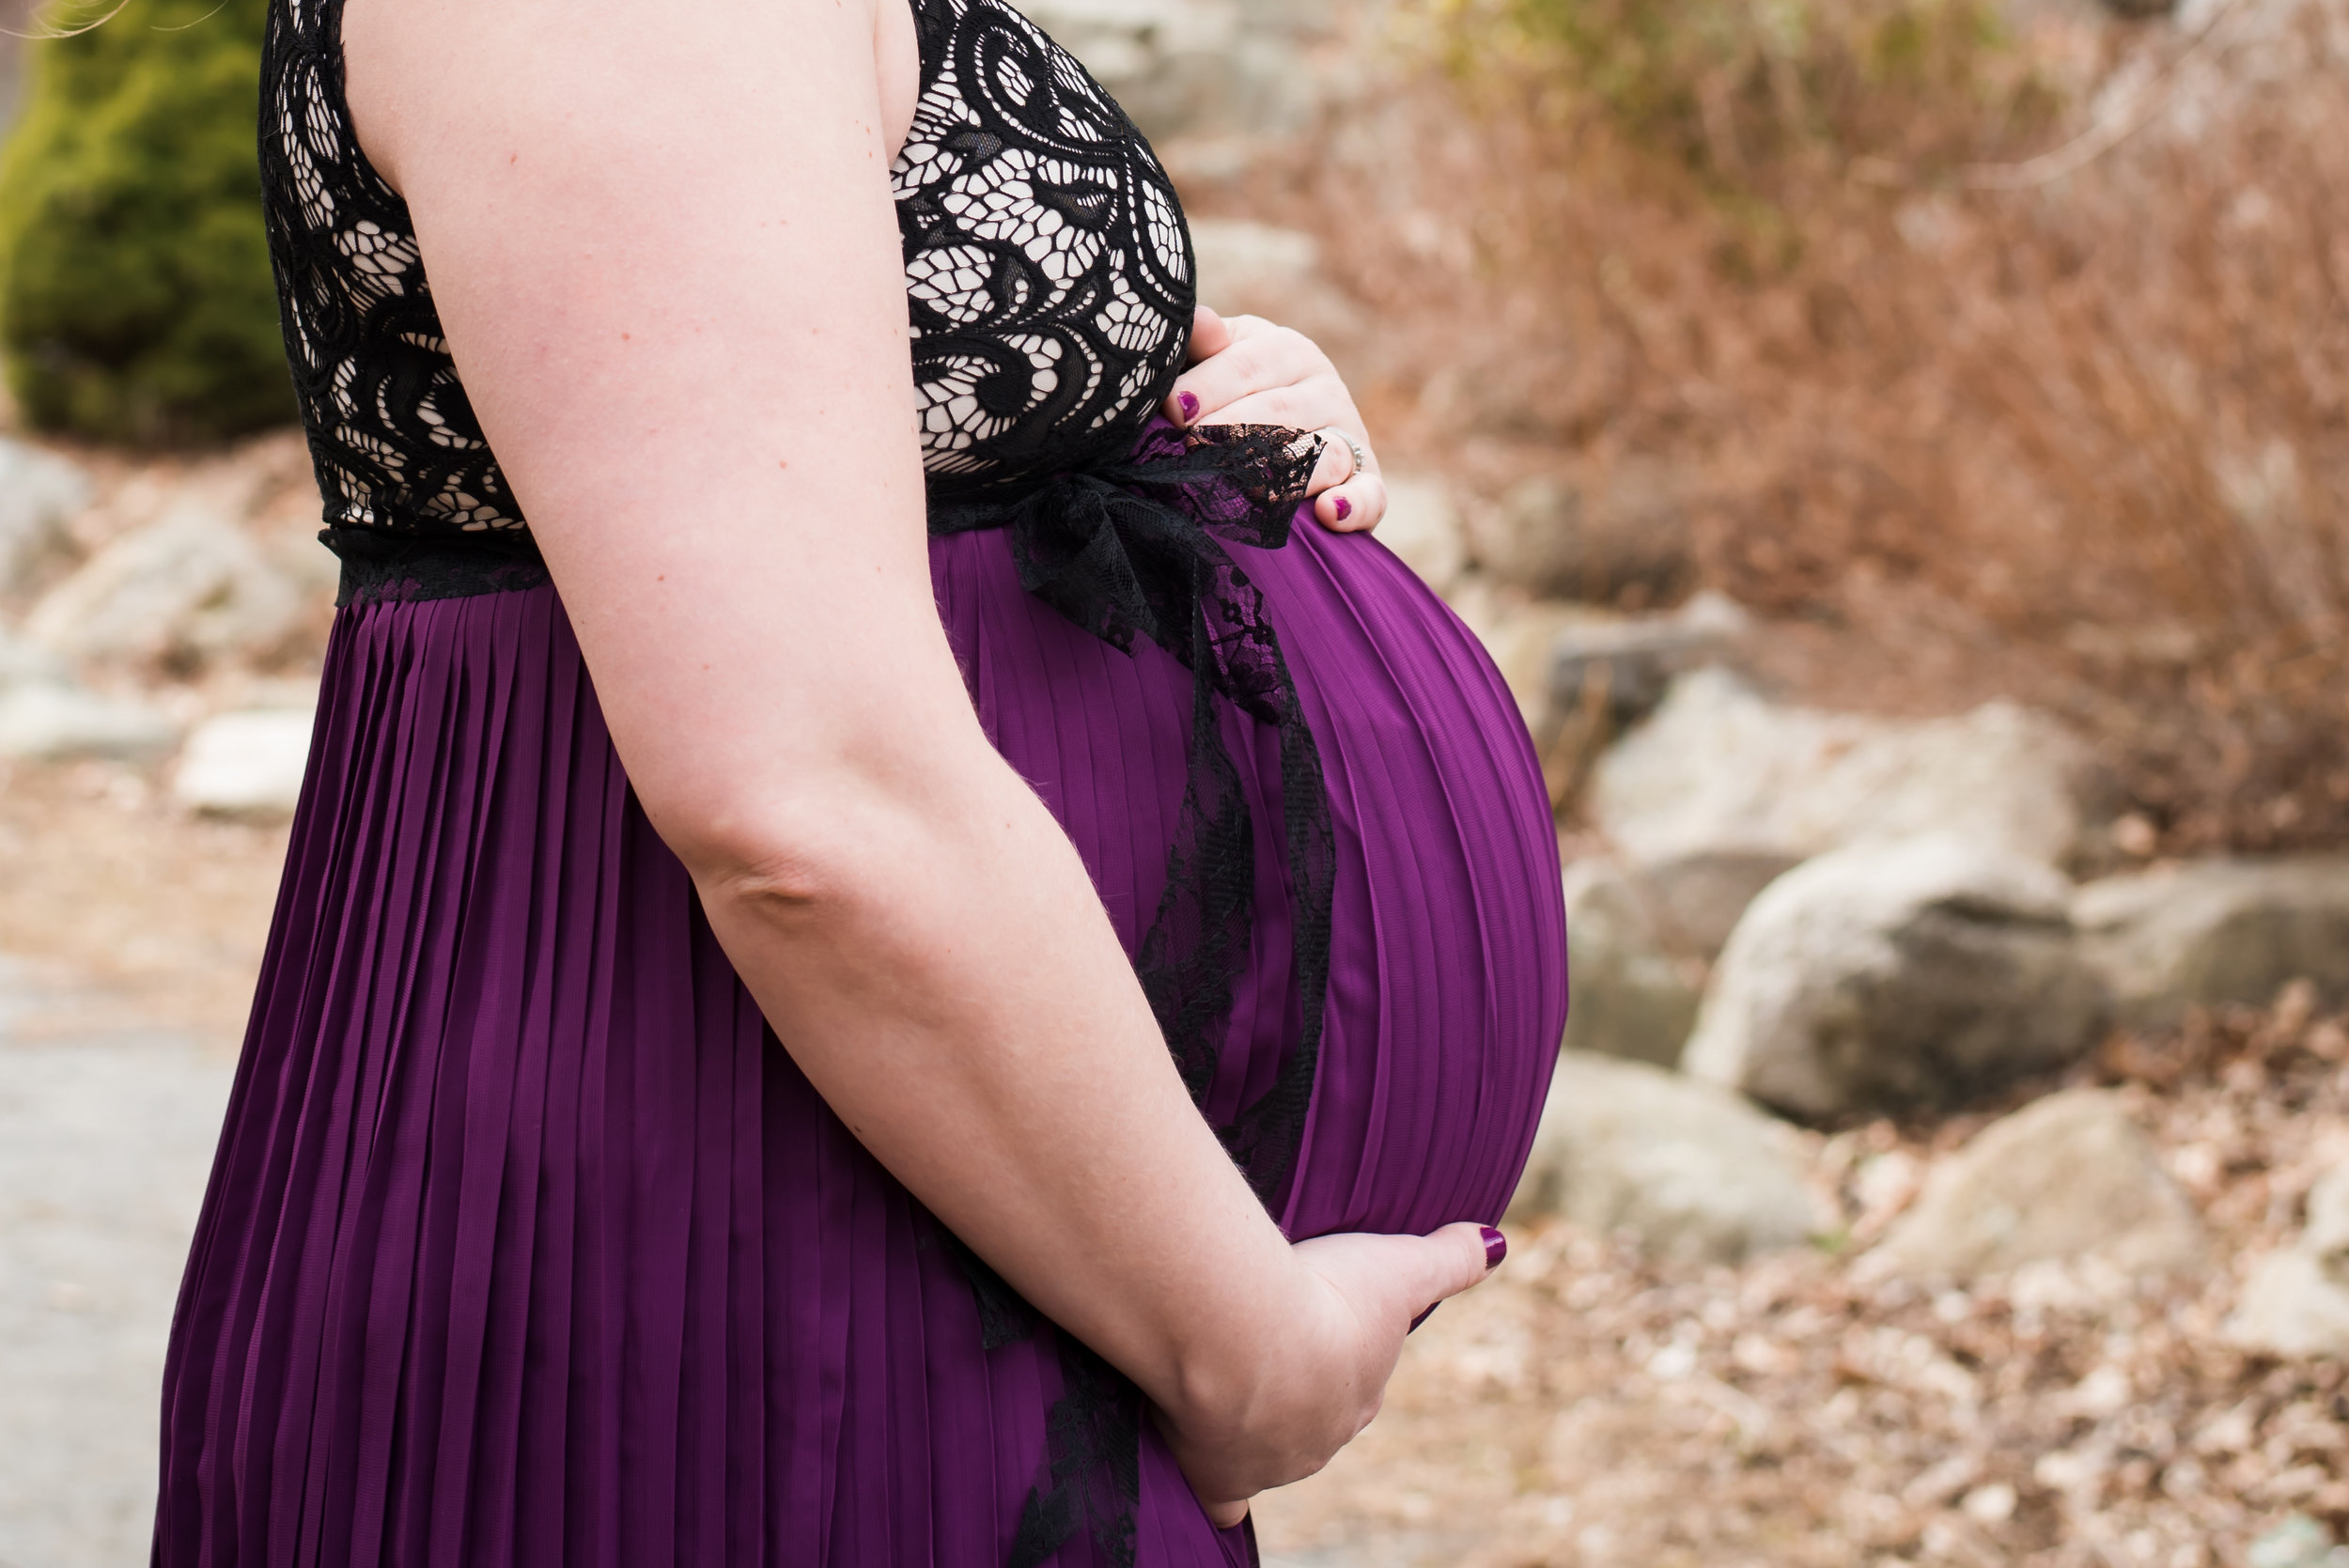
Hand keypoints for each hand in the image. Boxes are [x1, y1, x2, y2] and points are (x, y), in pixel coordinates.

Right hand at [1154, 1221, 1505, 1526]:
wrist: (1246, 1337)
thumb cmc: (1324, 1298)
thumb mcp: (1399, 1267)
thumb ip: (1450, 1259)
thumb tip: (1498, 1243)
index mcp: (1360, 1395)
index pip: (1355, 1383)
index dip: (1334, 1353)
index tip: (1312, 1323)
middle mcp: (1322, 1438)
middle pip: (1309, 1417)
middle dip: (1290, 1387)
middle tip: (1260, 1344)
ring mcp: (1272, 1462)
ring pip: (1266, 1449)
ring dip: (1248, 1419)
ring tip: (1223, 1379)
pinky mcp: (1220, 1474)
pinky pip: (1221, 1498)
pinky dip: (1215, 1485)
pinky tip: (1208, 1472)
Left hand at [1163, 305, 1385, 534]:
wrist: (1271, 437)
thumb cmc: (1226, 396)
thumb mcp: (1211, 360)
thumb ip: (1199, 344)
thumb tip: (1199, 324)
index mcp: (1286, 350)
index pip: (1245, 366)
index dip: (1207, 388)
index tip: (1172, 410)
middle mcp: (1325, 388)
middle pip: (1280, 412)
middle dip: (1233, 434)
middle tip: (1194, 453)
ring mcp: (1350, 436)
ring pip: (1323, 453)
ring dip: (1285, 473)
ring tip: (1245, 489)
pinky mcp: (1367, 482)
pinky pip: (1371, 495)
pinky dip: (1355, 505)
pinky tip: (1329, 514)